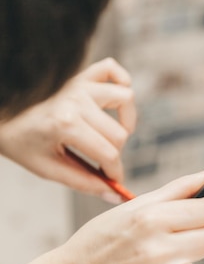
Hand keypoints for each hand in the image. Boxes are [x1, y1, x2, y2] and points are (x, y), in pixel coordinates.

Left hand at [0, 58, 135, 195]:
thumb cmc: (18, 140)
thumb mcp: (46, 168)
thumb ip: (83, 182)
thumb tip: (113, 194)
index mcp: (65, 124)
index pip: (109, 153)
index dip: (116, 172)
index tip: (114, 180)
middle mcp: (76, 100)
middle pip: (118, 132)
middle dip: (115, 153)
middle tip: (101, 161)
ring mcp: (79, 84)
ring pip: (125, 97)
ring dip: (126, 119)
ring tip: (113, 132)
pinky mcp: (79, 75)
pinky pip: (112, 69)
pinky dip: (121, 81)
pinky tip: (114, 101)